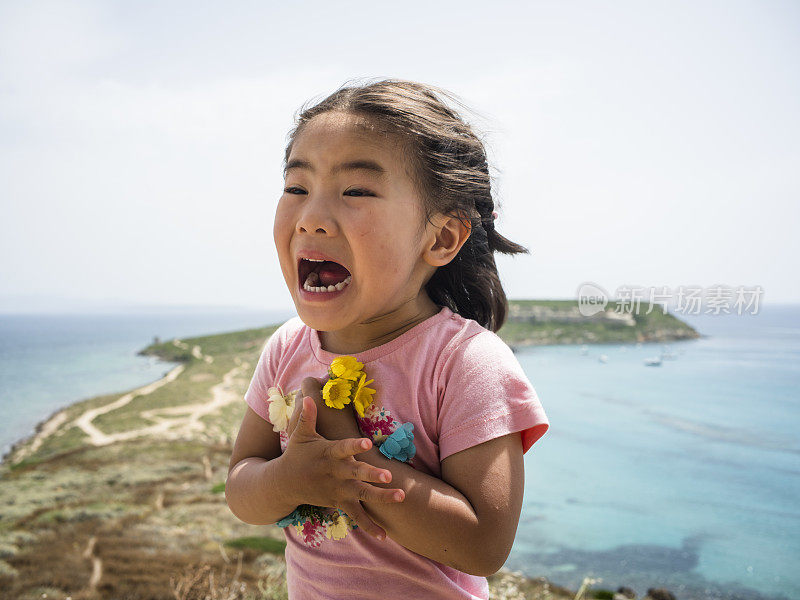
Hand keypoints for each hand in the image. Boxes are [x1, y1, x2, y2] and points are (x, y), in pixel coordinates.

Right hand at [281, 394, 403, 539]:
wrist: (283, 484)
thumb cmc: (296, 455)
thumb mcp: (300, 435)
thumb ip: (308, 417)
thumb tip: (309, 397)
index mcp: (328, 454)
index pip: (343, 448)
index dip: (355, 446)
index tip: (368, 443)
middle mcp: (335, 473)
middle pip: (356, 474)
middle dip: (372, 475)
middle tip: (389, 475)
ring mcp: (338, 489)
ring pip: (362, 495)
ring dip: (382, 497)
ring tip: (401, 497)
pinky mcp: (339, 502)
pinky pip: (356, 516)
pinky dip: (369, 526)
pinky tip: (385, 535)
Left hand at [295, 376, 361, 440]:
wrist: (339, 458)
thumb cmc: (345, 429)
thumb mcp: (343, 406)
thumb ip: (337, 389)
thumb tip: (332, 380)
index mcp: (311, 400)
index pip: (308, 381)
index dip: (318, 382)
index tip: (328, 388)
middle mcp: (298, 410)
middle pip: (301, 393)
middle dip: (313, 393)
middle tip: (325, 398)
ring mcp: (293, 423)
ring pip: (298, 407)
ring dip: (308, 406)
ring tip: (322, 411)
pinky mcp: (292, 434)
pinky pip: (297, 418)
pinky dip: (305, 417)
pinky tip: (317, 423)